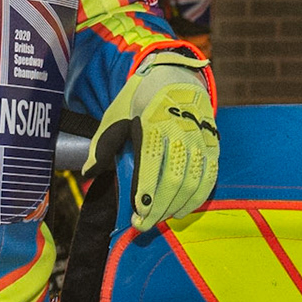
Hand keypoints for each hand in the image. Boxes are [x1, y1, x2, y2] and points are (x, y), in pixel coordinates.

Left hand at [91, 55, 219, 231]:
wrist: (175, 76)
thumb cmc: (140, 100)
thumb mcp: (116, 115)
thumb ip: (103, 144)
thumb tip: (87, 172)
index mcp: (153, 123)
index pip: (151, 165)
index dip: (145, 194)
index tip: (137, 215)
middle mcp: (181, 131)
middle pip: (173, 180)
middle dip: (159, 209)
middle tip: (144, 225)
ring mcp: (200, 138)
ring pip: (193, 182)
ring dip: (176, 206)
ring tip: (160, 219)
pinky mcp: (213, 143)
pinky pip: (209, 176)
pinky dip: (197, 198)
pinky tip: (183, 209)